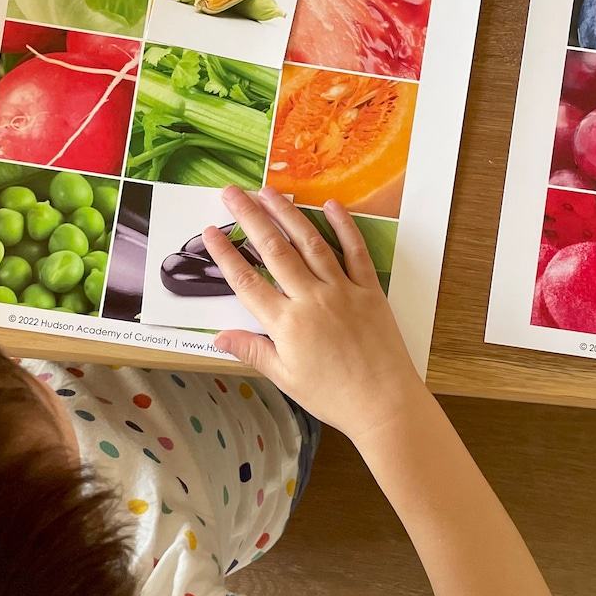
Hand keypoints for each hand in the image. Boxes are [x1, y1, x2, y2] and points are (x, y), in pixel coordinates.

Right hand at [202, 187, 427, 442]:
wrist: (384, 404)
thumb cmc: (333, 396)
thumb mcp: (285, 378)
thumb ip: (253, 351)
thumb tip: (219, 337)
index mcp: (286, 324)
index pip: (246, 282)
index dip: (225, 254)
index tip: (210, 231)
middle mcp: (311, 299)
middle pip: (273, 251)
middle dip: (250, 218)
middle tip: (232, 193)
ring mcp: (341, 290)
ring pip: (310, 243)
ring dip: (287, 214)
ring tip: (268, 191)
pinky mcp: (369, 289)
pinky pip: (355, 251)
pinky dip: (343, 226)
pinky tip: (331, 204)